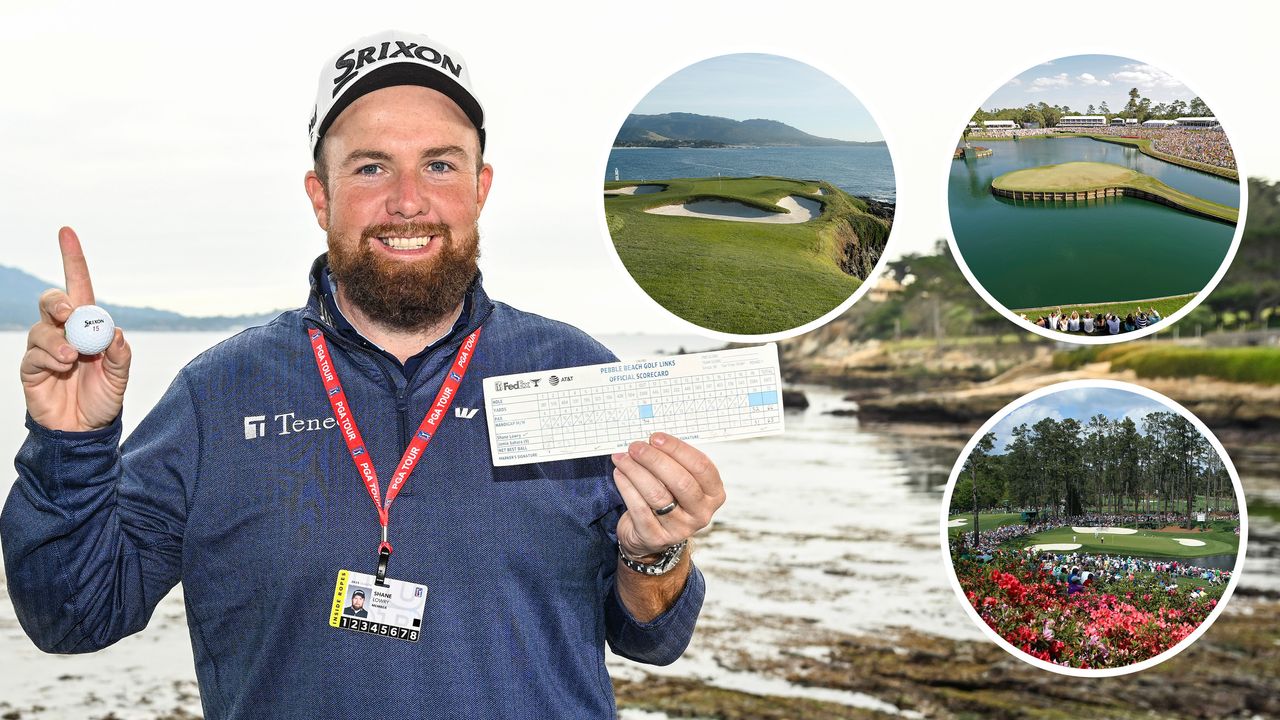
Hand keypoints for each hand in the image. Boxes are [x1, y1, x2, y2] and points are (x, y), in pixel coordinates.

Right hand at [21, 227, 130, 430]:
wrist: (85, 431)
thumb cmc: (104, 399)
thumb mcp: (120, 377)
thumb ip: (121, 356)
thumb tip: (115, 333)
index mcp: (88, 326)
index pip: (78, 286)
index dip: (72, 259)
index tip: (66, 231)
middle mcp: (63, 332)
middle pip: (51, 301)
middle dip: (58, 302)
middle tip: (69, 313)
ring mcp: (45, 348)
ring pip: (41, 329)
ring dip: (58, 340)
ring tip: (74, 358)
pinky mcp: (31, 368)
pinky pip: (34, 355)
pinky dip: (50, 358)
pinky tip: (62, 368)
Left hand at [612, 433, 724, 557]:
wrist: (650, 535)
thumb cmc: (667, 498)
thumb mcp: (678, 481)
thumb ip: (672, 461)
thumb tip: (650, 440)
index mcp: (713, 494)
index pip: (701, 466)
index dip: (677, 449)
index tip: (655, 437)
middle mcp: (701, 513)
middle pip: (680, 481)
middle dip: (654, 460)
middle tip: (635, 447)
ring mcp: (680, 529)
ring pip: (657, 494)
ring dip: (636, 471)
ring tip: (622, 458)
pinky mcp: (656, 538)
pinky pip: (639, 508)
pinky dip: (626, 487)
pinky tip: (619, 474)